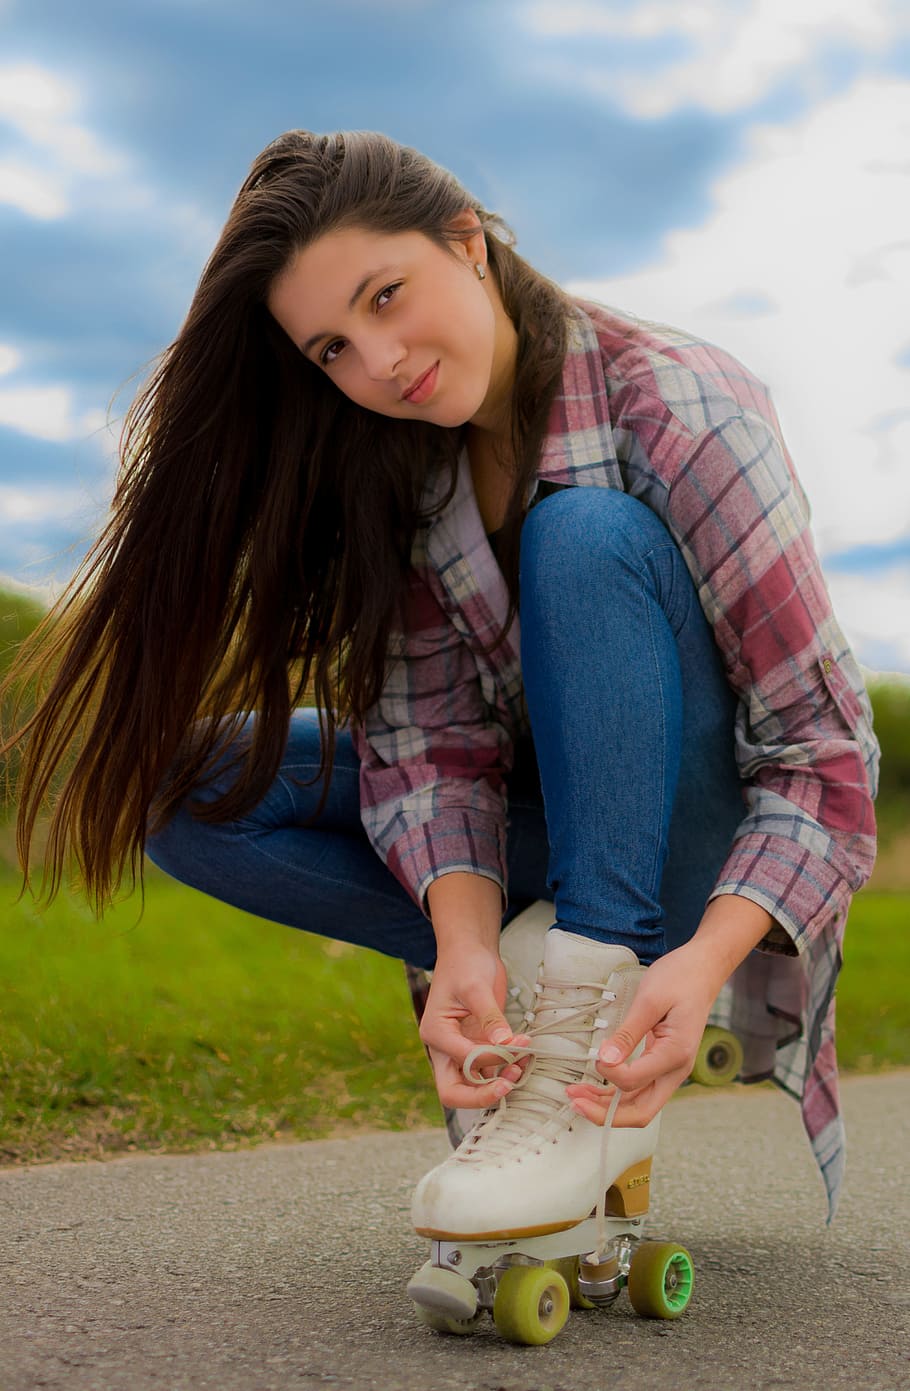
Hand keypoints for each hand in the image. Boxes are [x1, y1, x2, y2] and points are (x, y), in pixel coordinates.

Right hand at [418, 942, 529, 1109]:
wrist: (470, 951)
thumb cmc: (465, 964)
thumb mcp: (476, 986)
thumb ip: (490, 1017)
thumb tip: (505, 1042)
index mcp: (436, 1034)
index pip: (464, 1060)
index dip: (493, 1058)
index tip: (519, 1044)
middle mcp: (444, 1048)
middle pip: (454, 1092)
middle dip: (481, 1096)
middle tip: (509, 1085)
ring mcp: (461, 1050)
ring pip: (474, 1084)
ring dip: (499, 1082)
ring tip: (524, 1064)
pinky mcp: (477, 1046)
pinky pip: (489, 1069)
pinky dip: (506, 1069)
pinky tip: (524, 1057)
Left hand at [566, 941, 717, 1127]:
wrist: (702, 969)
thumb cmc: (680, 978)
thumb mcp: (649, 1000)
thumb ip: (628, 1033)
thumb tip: (605, 1060)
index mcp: (675, 1054)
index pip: (635, 1081)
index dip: (609, 1074)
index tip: (595, 1056)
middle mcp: (676, 1069)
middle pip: (641, 1111)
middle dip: (606, 1114)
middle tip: (575, 1103)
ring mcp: (670, 1069)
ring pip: (638, 1103)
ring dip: (608, 1106)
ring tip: (577, 1095)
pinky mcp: (662, 1062)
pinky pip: (639, 1087)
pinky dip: (616, 1093)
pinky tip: (596, 1088)